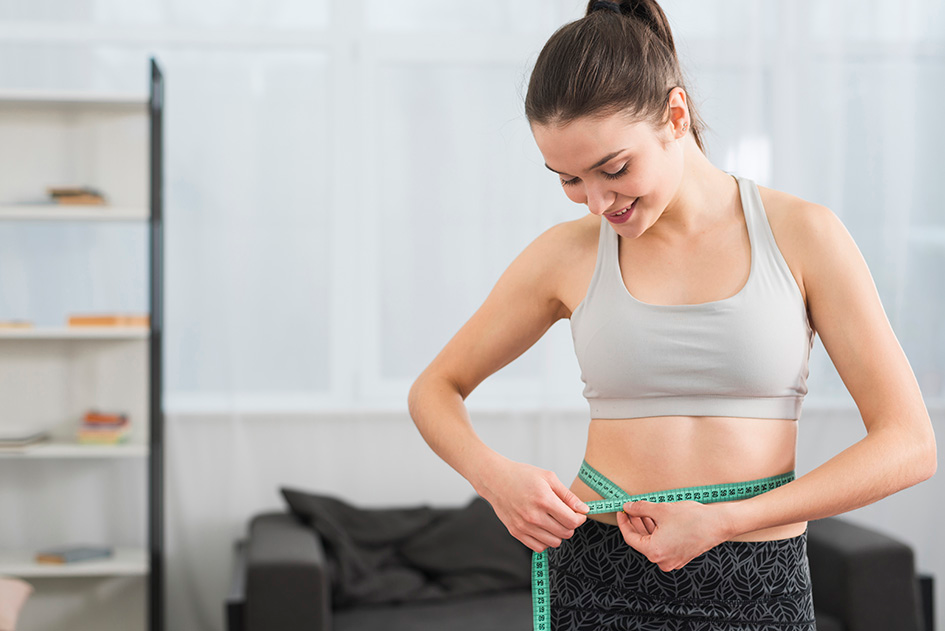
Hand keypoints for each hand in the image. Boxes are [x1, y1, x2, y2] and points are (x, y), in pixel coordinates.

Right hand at [476, 458, 588, 552]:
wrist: (495, 480)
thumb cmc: (521, 475)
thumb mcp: (548, 478)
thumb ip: (568, 496)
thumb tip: (584, 509)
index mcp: (544, 500)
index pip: (572, 521)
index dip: (580, 518)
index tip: (579, 514)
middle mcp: (534, 516)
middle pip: (565, 533)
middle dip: (570, 525)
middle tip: (565, 515)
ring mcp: (524, 526)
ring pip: (554, 542)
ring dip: (558, 534)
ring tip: (553, 521)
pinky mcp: (516, 533)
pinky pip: (539, 547)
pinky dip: (545, 541)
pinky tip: (543, 528)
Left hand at [616, 500, 732, 571]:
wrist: (718, 524)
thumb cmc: (692, 518)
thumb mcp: (661, 509)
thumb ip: (641, 508)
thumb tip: (628, 507)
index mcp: (654, 552)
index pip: (631, 538)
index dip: (624, 523)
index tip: (621, 511)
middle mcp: (662, 560)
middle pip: (642, 540)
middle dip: (636, 522)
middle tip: (632, 508)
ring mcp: (672, 560)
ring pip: (653, 541)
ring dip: (647, 525)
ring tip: (645, 509)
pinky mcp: (681, 556)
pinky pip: (663, 543)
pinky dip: (658, 531)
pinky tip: (657, 517)